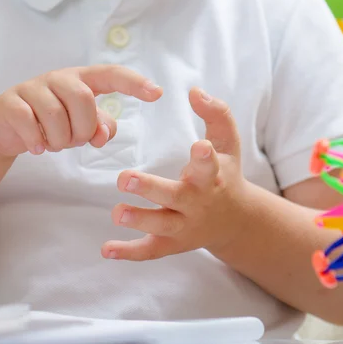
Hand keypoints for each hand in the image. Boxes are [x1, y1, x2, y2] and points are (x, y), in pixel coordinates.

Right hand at [0, 65, 162, 156]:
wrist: (7, 127)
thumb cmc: (53, 122)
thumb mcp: (82, 125)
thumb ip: (101, 127)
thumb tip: (102, 134)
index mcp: (82, 81)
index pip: (111, 75)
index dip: (134, 83)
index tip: (157, 93)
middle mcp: (59, 78)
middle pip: (83, 99)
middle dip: (83, 129)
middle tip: (74, 141)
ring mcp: (32, 88)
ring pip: (55, 115)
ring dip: (59, 139)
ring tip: (53, 143)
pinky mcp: (9, 103)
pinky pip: (29, 123)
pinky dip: (37, 142)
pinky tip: (37, 147)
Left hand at [102, 87, 249, 260]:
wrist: (235, 220)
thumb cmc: (226, 173)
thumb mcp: (228, 144)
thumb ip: (216, 114)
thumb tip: (194, 91)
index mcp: (213, 177)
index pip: (210, 166)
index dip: (205, 158)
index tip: (199, 146)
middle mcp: (198, 204)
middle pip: (176, 198)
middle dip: (151, 189)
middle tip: (124, 178)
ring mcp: (184, 226)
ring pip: (161, 226)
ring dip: (138, 220)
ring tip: (117, 212)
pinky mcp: (172, 243)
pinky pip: (151, 251)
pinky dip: (129, 252)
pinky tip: (106, 250)